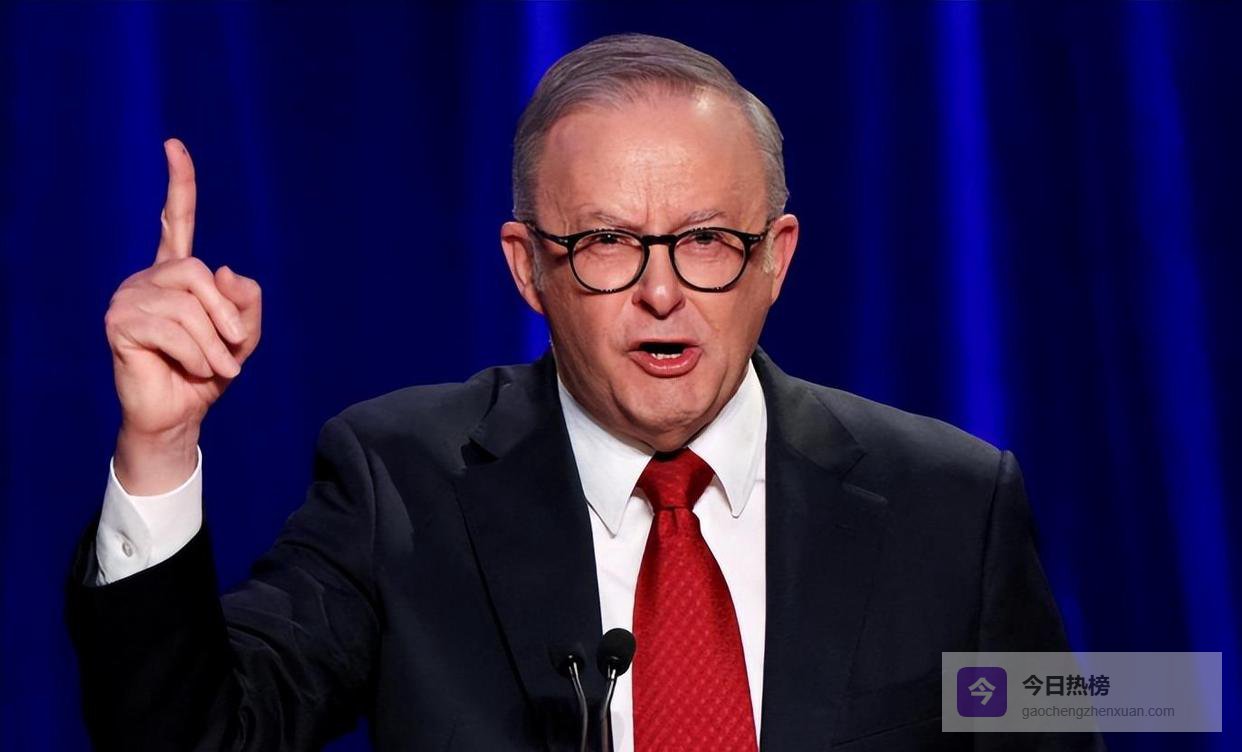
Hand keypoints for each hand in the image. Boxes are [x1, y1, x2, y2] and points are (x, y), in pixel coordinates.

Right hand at [104, 139, 261, 493]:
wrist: (179, 415)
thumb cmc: (208, 374)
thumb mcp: (242, 337)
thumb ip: (245, 302)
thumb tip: (223, 268)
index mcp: (177, 274)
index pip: (177, 220)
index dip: (179, 185)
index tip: (175, 145)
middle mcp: (149, 278)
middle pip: (197, 272)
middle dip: (225, 315)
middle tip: (234, 350)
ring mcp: (129, 298)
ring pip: (187, 304)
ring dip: (213, 344)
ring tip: (214, 367)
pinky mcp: (119, 323)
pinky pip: (172, 328)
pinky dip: (196, 354)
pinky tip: (194, 370)